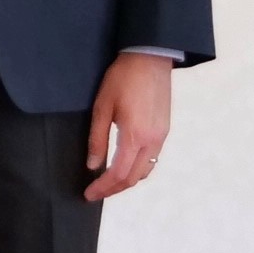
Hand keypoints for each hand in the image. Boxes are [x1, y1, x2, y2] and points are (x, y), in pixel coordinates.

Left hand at [83, 52, 172, 201]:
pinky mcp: (165, 130)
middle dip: (114, 189)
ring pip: (145, 170)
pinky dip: (138, 168)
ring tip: (108, 181)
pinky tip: (125, 165)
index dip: (103, 188)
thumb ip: (97, 139)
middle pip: (133, 178)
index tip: (88, 194)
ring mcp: (162, 136)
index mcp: (135, 136)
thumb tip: (93, 165)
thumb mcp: (102, 107)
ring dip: (127, 180)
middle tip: (95, 192)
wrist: (150, 58)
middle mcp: (152, 141)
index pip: (118, 173)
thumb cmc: (123, 78)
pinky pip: (152, 159)